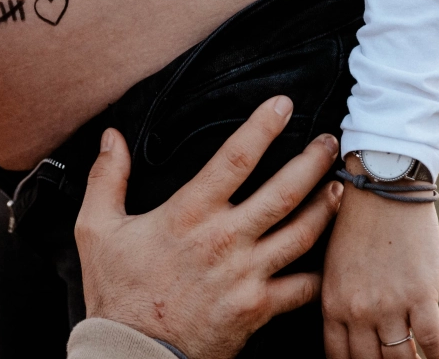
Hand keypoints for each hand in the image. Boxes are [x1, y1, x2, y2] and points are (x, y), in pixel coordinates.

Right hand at [75, 95, 342, 358]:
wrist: (133, 354)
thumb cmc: (117, 293)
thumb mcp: (96, 230)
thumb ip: (107, 179)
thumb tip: (111, 138)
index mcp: (189, 213)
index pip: (235, 158)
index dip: (263, 126)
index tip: (284, 104)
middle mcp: (225, 239)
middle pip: (283, 191)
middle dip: (313, 161)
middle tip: (331, 141)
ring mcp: (246, 275)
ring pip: (302, 234)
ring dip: (326, 207)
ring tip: (342, 186)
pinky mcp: (257, 308)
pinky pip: (302, 288)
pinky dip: (321, 272)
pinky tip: (331, 257)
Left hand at [322, 154, 438, 358]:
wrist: (384, 184)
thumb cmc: (358, 218)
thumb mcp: (335, 262)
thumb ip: (343, 297)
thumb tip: (357, 328)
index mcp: (332, 302)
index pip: (339, 356)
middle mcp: (358, 310)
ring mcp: (390, 305)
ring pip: (400, 358)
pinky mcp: (421, 295)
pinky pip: (432, 342)